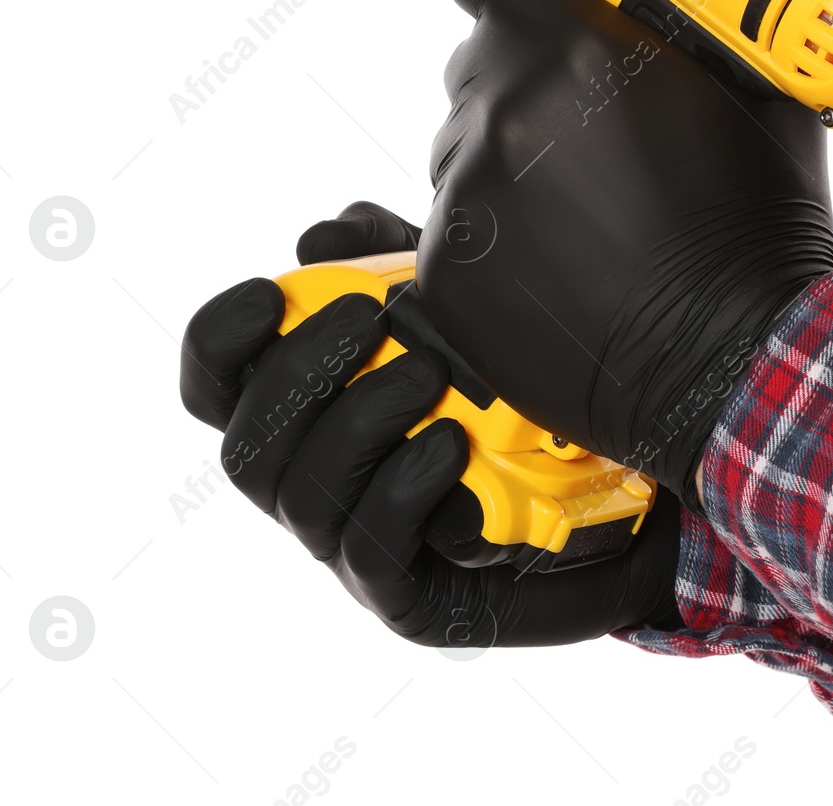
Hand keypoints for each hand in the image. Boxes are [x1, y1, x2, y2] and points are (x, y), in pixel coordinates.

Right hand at [178, 200, 681, 647]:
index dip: (220, 341)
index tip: (270, 292)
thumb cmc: (515, 380)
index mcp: (307, 408)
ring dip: (358, 422)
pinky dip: (402, 490)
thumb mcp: (458, 298)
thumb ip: (391, 252)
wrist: (614, 481)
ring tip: (428, 371)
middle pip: (245, 448)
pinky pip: (372, 552)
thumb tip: (321, 236)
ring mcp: (353, 542)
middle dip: (296, 375)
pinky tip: (450, 443)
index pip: (217, 385)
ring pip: (304, 498)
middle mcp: (313, 479)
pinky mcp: (408, 595)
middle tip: (370, 315)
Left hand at [419, 0, 832, 499]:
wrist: (736, 368)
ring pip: (463, 145)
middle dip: (524, 79)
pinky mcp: (445, 268)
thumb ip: (692, 30)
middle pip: (477, 60)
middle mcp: (507, 113)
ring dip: (509, 160)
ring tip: (586, 211)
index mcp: (579, 53)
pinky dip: (497, 237)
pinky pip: (452, 222)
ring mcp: (467, 194)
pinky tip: (564, 264)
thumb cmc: (756, 238)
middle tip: (588, 129)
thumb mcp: (756, 98)